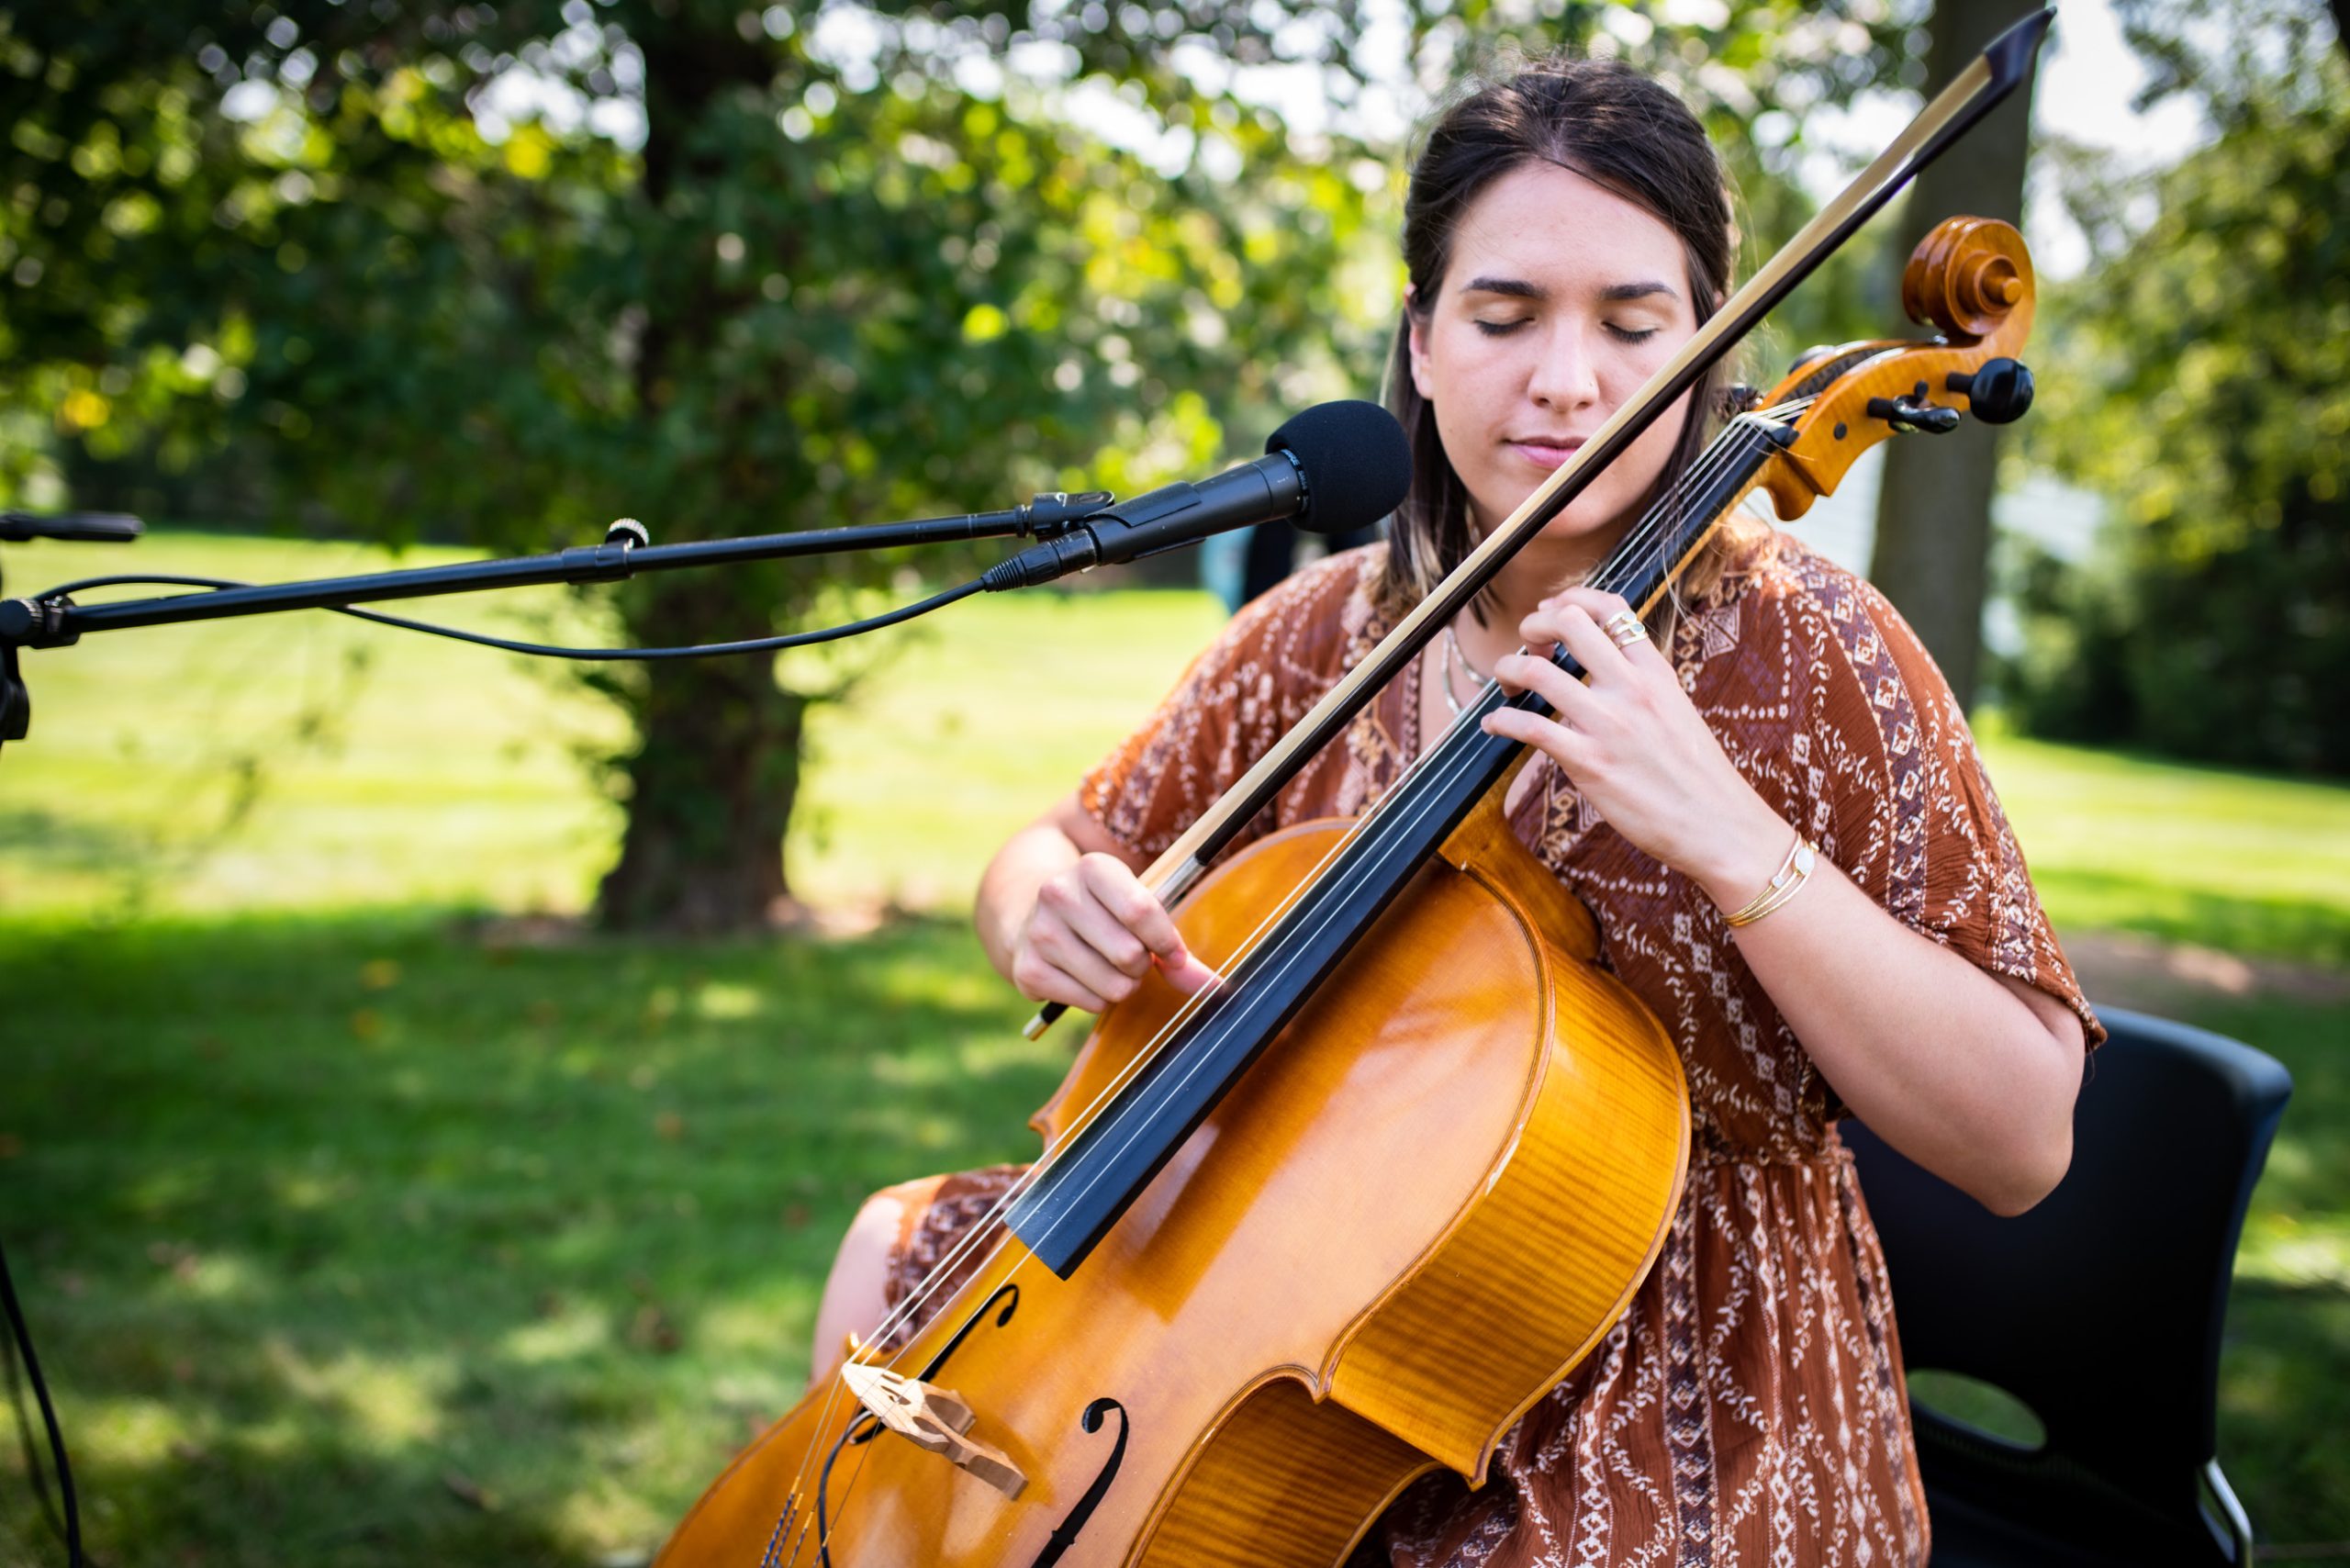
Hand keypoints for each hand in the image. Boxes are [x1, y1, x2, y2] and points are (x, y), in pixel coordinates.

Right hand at [1007, 853, 1218, 1012]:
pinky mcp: (1028, 970)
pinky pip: (1091, 1004)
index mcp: (1093, 868)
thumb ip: (1173, 947)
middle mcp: (1059, 894)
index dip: (1166, 941)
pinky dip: (1098, 999)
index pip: (1140, 911)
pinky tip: (1084, 977)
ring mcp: (1039, 933)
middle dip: (1141, 965)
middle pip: (1129, 955)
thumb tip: (1212, 985)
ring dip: (1122, 985)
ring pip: (1113, 986)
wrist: (1029, 915)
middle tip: (1130, 955)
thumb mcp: (1133, 910)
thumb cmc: (1100, 912)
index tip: (1174, 954)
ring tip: (1107, 966)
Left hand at [1479, 586, 1789, 902]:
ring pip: (1538, 671)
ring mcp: (1609, 724)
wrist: (1719, 826)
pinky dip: (1501, 720)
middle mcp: (1632, 689)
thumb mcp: (1678, 712)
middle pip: (1569, 623)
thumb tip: (1605, 674)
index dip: (1571, 598)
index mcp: (1656, 673)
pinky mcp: (1589, 763)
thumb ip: (1642, 687)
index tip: (1551, 609)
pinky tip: (1494, 725)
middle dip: (1534, 625)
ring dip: (1508, 669)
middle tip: (1527, 647)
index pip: (1611, 607)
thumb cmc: (1699, 778)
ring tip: (1506, 683)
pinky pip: (1530, 727)